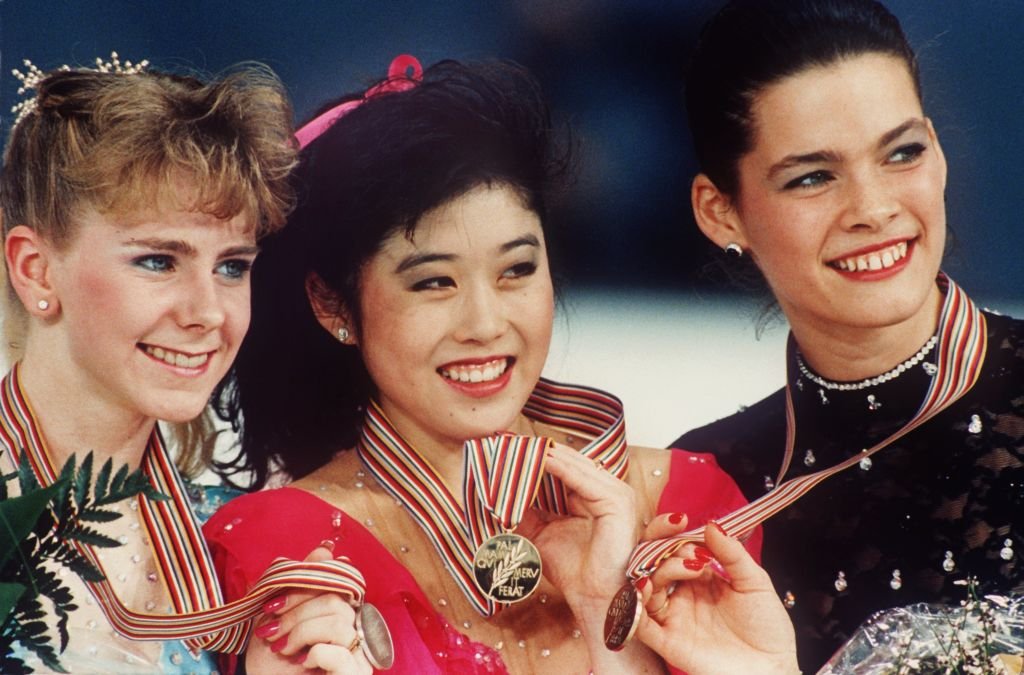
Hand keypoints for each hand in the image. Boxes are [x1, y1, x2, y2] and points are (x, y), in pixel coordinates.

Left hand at [245, 541, 371, 674]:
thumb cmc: (273, 659)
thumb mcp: (278, 616)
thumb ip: (299, 582)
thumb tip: (324, 549)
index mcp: (339, 613)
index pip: (334, 584)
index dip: (301, 589)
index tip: (270, 606)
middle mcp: (354, 630)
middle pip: (335, 600)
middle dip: (295, 613)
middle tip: (270, 631)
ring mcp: (358, 654)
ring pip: (338, 623)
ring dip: (301, 633)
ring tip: (281, 648)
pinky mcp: (355, 673)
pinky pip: (342, 654)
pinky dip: (318, 653)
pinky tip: (303, 661)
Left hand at [519, 444, 664, 673]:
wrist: (593, 600)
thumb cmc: (572, 570)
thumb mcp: (539, 533)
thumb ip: (525, 512)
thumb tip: (496, 494)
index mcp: (594, 494)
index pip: (563, 466)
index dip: (536, 457)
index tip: (506, 447)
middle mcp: (608, 489)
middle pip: (568, 462)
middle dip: (536, 452)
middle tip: (506, 440)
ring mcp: (616, 492)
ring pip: (574, 465)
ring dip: (544, 456)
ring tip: (516, 447)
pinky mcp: (617, 501)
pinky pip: (582, 478)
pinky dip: (559, 468)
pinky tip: (538, 460)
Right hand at [635, 516, 798, 674]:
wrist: (773, 669)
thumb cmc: (767, 629)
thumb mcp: (754, 582)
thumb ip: (732, 553)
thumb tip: (710, 524)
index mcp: (700, 578)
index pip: (674, 548)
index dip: (671, 533)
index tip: (681, 520)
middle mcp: (682, 595)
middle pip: (653, 563)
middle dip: (660, 545)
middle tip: (683, 544)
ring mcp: (674, 617)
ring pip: (647, 587)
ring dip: (660, 570)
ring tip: (688, 567)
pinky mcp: (668, 642)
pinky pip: (641, 623)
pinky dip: (636, 605)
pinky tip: (646, 588)